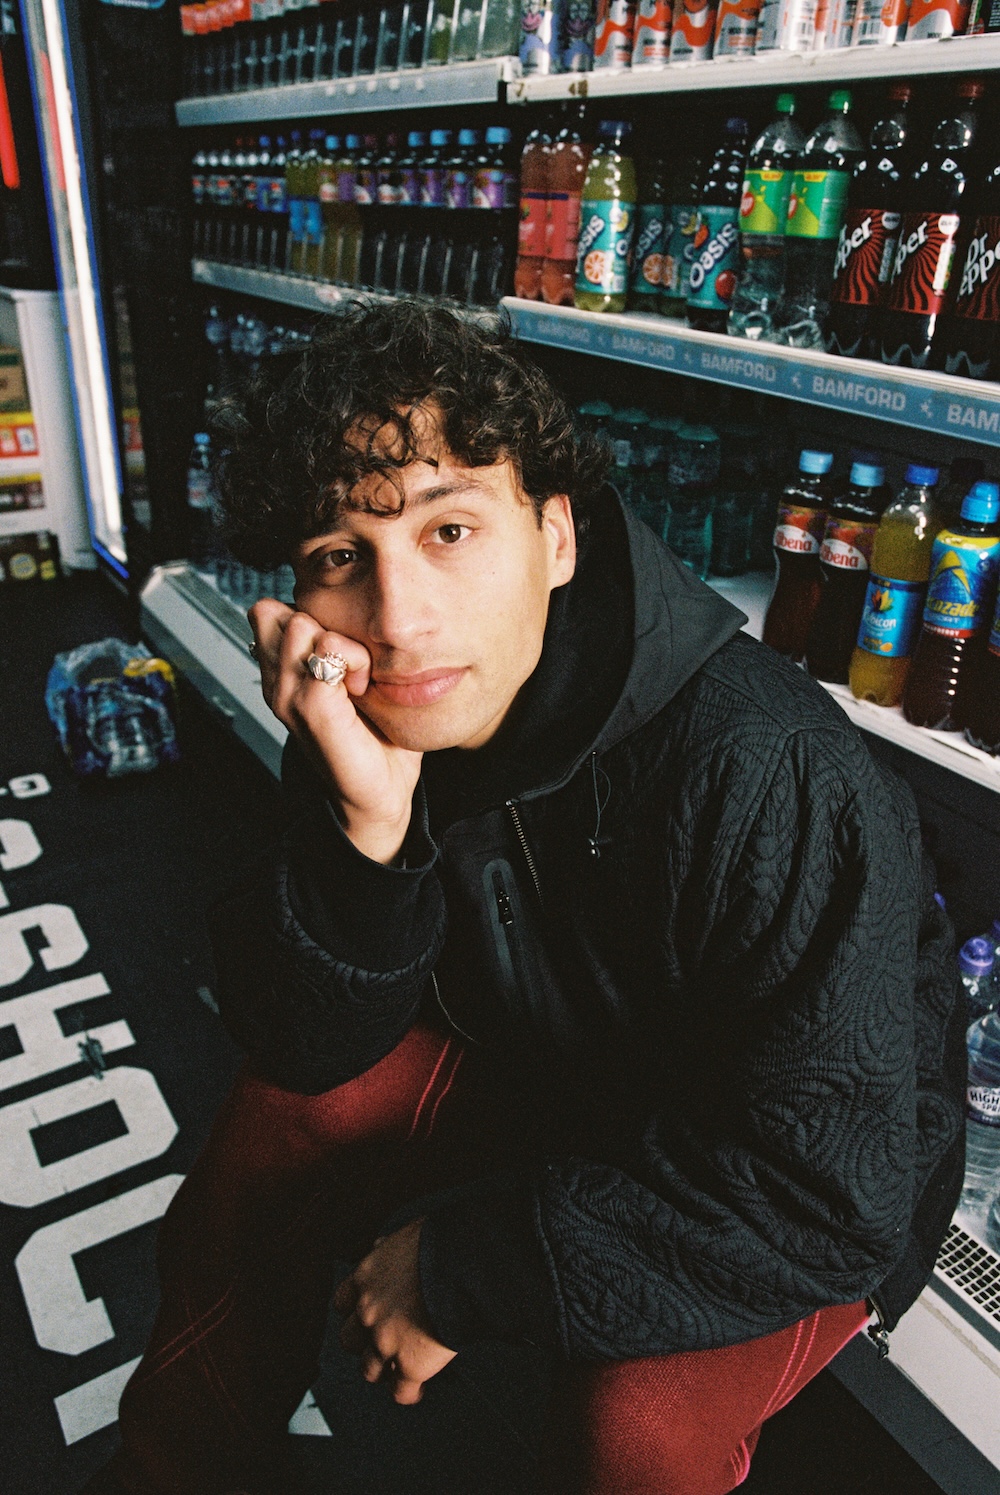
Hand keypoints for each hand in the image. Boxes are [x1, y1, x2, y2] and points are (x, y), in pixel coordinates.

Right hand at [248, 599, 422, 863]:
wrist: (378, 792)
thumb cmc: (371, 738)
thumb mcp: (350, 679)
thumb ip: (336, 644)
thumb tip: (351, 603)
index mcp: (278, 674)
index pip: (268, 610)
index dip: (308, 618)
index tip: (337, 656)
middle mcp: (274, 683)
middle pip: (280, 611)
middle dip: (323, 626)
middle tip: (348, 668)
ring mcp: (286, 696)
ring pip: (301, 623)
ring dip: (340, 643)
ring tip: (355, 680)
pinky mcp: (310, 707)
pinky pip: (327, 649)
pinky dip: (353, 661)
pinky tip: (360, 690)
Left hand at [333, 1218, 456, 1404]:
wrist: (464, 1265)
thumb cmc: (442, 1244)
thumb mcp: (405, 1235)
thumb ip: (388, 1248)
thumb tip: (381, 1246)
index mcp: (366, 1278)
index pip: (344, 1303)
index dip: (356, 1311)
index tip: (366, 1315)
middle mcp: (369, 1312)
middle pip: (350, 1340)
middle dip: (365, 1342)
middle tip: (381, 1342)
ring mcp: (386, 1342)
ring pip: (369, 1370)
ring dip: (383, 1370)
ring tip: (397, 1370)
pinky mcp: (410, 1366)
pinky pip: (401, 1393)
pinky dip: (409, 1393)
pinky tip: (418, 1390)